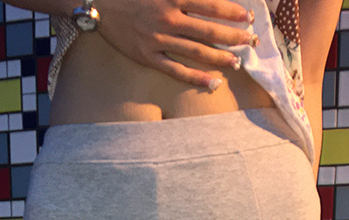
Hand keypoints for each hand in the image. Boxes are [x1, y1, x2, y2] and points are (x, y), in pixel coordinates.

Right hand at [95, 0, 255, 87]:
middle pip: (209, 30)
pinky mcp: (148, 56)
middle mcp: (168, 18)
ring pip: (197, 52)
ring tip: (237, 62)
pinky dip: (196, 78)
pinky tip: (213, 82)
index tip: (248, 16)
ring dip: (220, 57)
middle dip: (234, 36)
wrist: (97, 1)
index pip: (211, 5)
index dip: (232, 11)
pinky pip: (176, 70)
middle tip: (251, 41)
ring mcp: (158, 40)